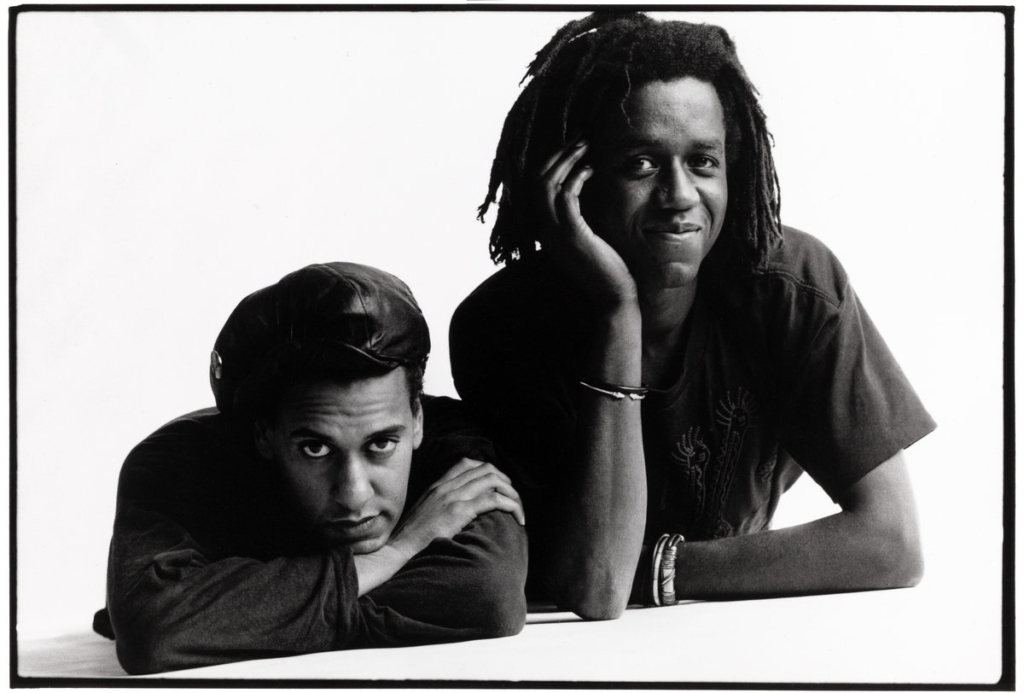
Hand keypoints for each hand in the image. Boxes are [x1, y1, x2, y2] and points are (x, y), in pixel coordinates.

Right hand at [388, 458, 524, 559]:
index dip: (488, 470)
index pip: (466, 463)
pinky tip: (517, 518)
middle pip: (485, 468)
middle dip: (505, 481)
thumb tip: (456, 513)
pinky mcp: (458, 511)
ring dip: (512, 493)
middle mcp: (445, 486)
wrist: (397, 550)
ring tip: (519, 510)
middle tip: (513, 498)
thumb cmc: (410, 540)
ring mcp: (452, 497)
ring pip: (493, 480)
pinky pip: (494, 499)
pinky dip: (511, 506)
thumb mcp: (423, 516)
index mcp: (437, 486)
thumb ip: (438, 507)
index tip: (498, 486)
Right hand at [536, 136, 637, 310]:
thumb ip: (580, 216)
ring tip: (585, 146)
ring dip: (566, 160)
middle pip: (537, 181)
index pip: (535, 188)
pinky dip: (577, 177)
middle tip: (579, 138)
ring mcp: (556, 234)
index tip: (572, 147)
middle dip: (558, 155)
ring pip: (548, 185)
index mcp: (545, 230)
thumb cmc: (606, 266)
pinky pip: (567, 197)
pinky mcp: (573, 235)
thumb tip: (586, 187)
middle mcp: (544, 231)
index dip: (550, 163)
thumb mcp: (587, 236)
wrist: (612, 296)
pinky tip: (592, 169)